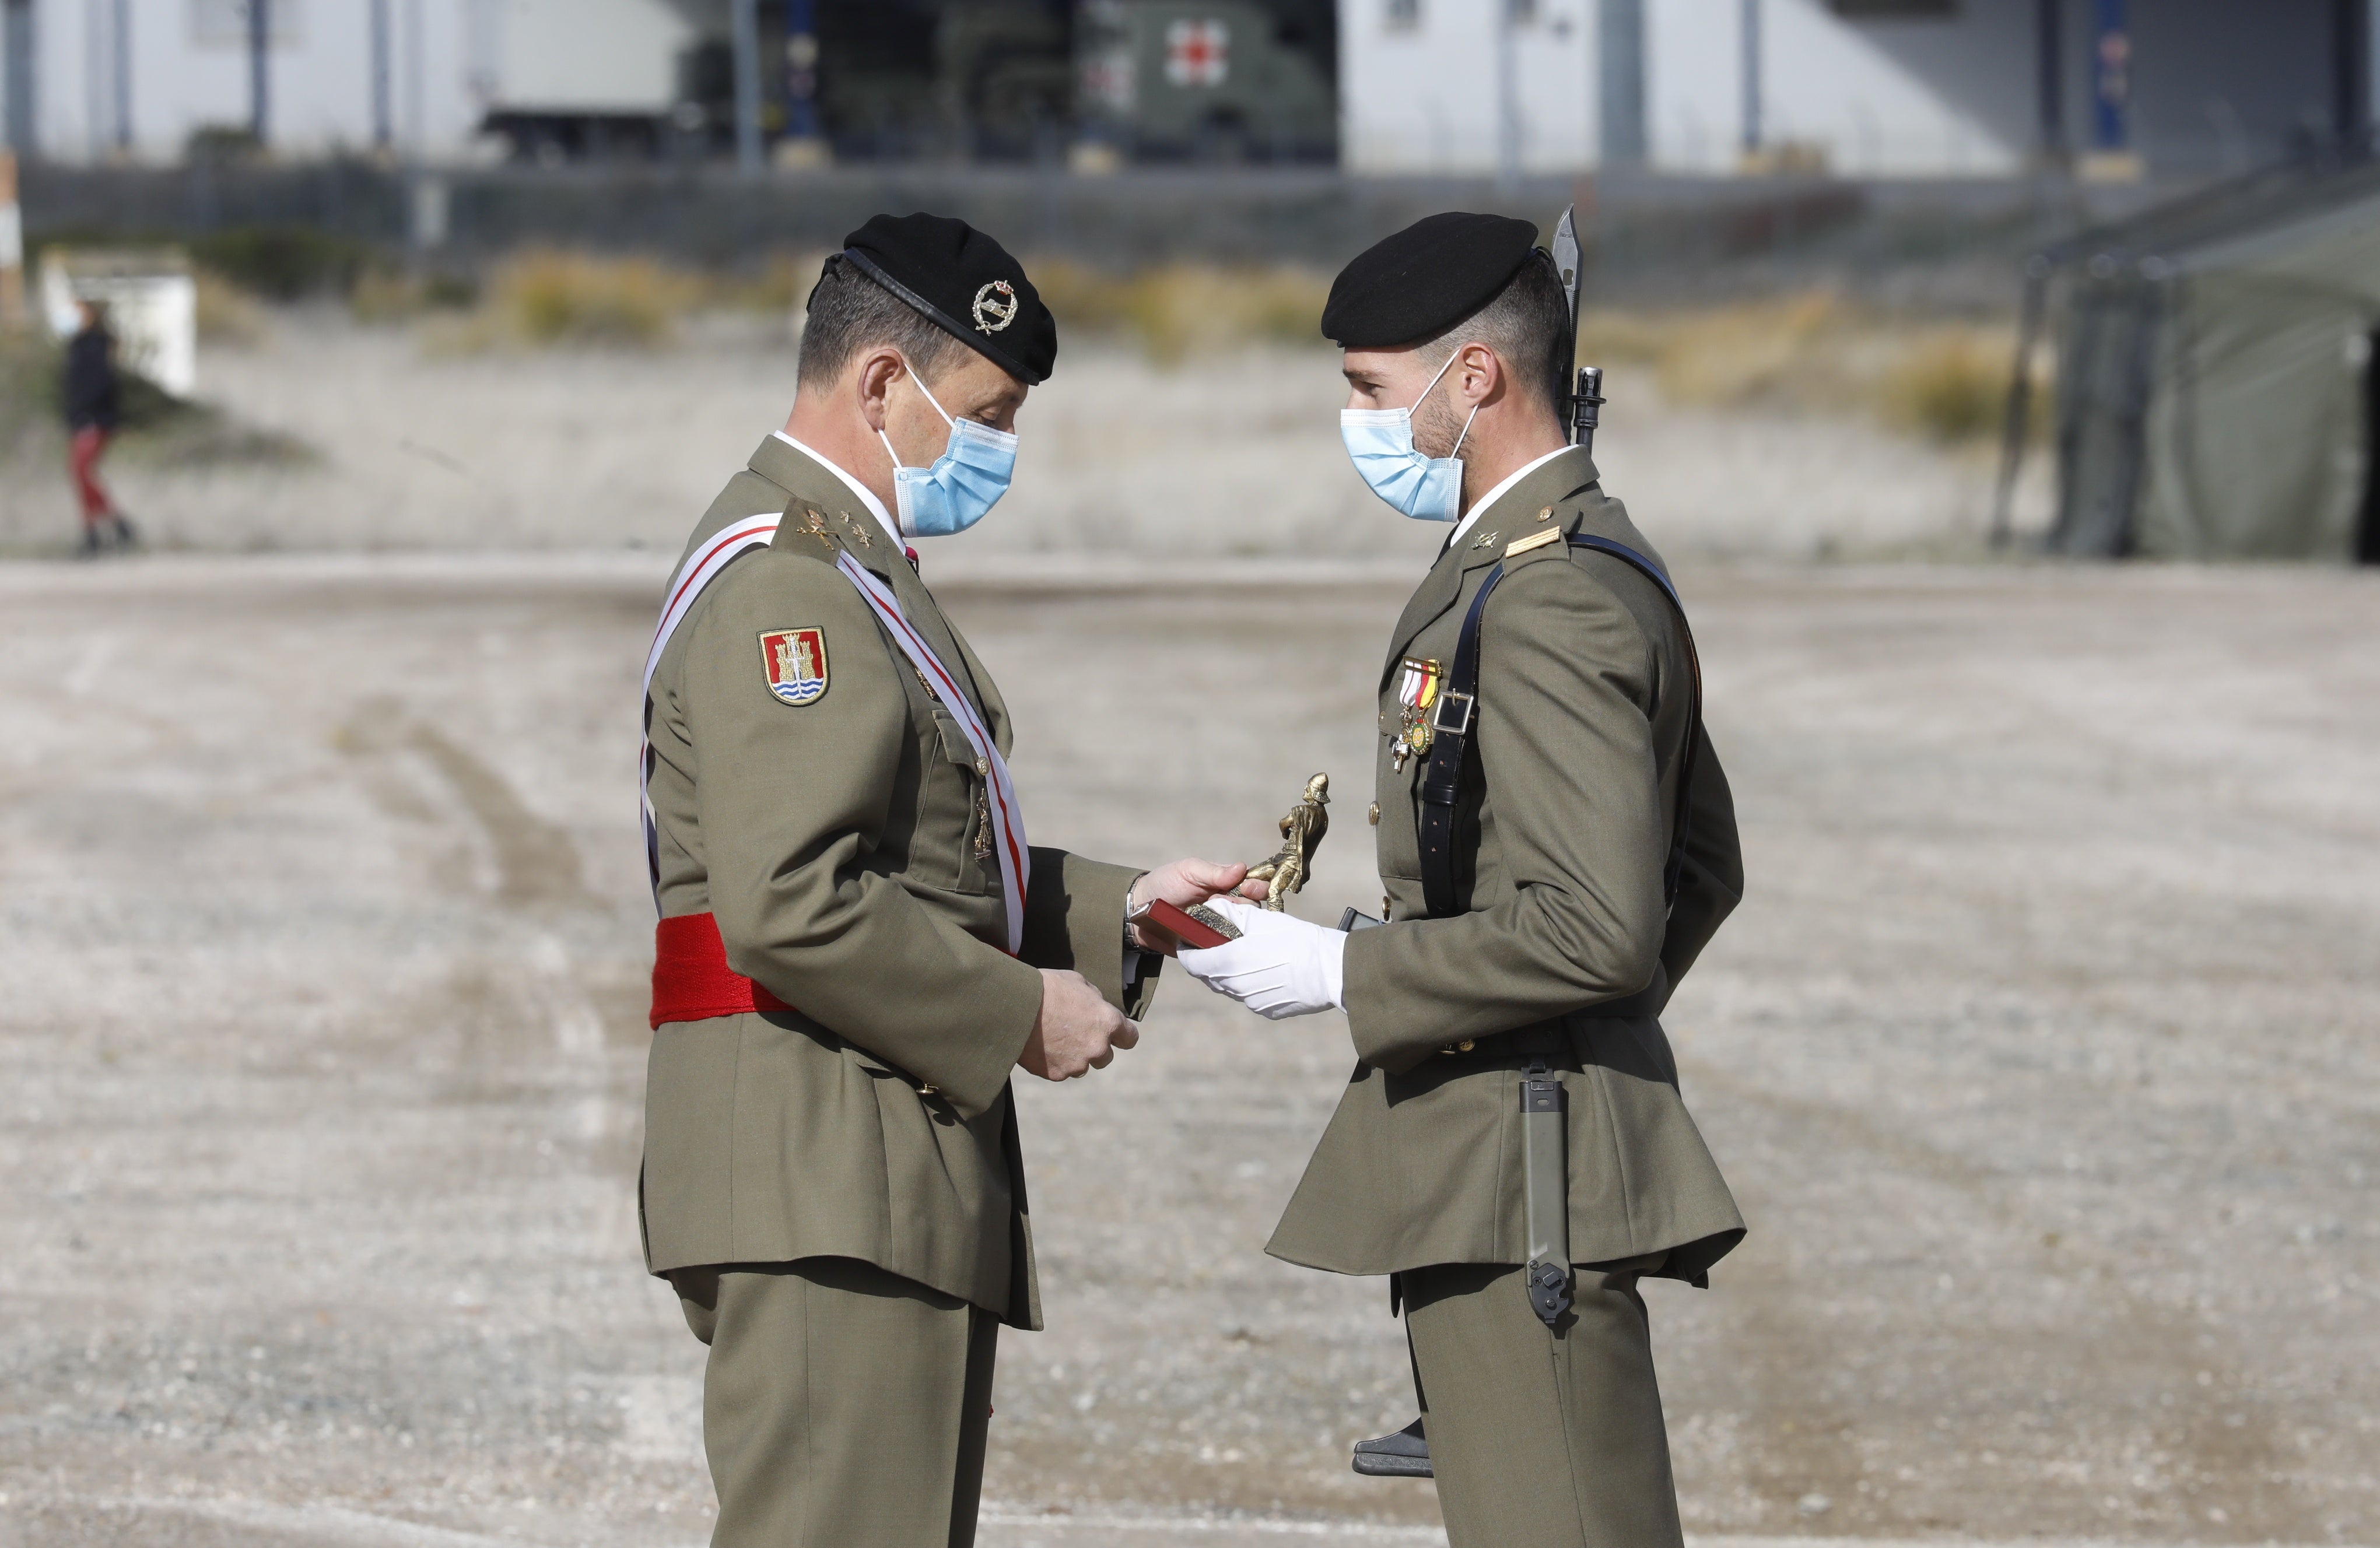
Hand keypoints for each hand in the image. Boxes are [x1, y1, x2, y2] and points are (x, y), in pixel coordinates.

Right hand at [1019, 968, 1139, 1080]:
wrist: (1014, 1006)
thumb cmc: (1047, 988)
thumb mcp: (1078, 982)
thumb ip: (1094, 998)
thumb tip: (1097, 1006)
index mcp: (1108, 1022)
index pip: (1130, 1038)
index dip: (1122, 1036)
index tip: (1114, 1034)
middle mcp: (1097, 1048)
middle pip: (1106, 1057)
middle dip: (1094, 1047)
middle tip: (1075, 1034)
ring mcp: (1077, 1064)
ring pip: (1082, 1066)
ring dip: (1074, 1057)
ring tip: (1054, 1039)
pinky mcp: (1056, 1074)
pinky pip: (1059, 1071)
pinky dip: (1053, 1062)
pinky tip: (1040, 1046)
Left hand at [1127, 858, 1268, 953]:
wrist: (1138, 911)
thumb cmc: (1164, 884)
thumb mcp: (1189, 871)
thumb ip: (1214, 872)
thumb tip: (1241, 868)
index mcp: (1225, 885)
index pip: (1252, 885)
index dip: (1257, 887)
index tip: (1251, 889)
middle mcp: (1227, 906)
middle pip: (1252, 909)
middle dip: (1246, 907)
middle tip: (1225, 904)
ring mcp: (1219, 927)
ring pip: (1242, 929)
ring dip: (1236, 925)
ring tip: (1216, 920)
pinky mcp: (1210, 945)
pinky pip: (1226, 948)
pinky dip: (1228, 945)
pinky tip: (1222, 941)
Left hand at [1175, 897, 1345, 1019]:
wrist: (1331, 970)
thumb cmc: (1295, 939)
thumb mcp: (1260, 919)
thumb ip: (1229, 914)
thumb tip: (1213, 908)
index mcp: (1228, 963)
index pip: (1192, 963)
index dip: (1188, 952)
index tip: (1190, 943)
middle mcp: (1235, 988)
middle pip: (1211, 976)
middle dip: (1211, 961)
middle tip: (1221, 945)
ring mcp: (1252, 1002)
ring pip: (1231, 987)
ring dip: (1233, 972)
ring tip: (1249, 954)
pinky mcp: (1268, 1010)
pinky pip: (1251, 996)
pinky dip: (1253, 983)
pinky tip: (1269, 969)